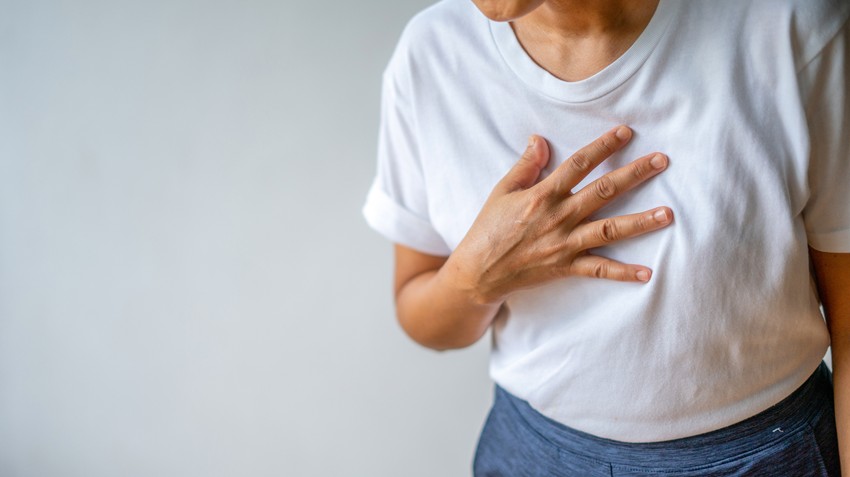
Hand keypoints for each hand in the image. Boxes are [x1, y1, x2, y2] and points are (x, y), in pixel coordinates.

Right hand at [447, 125, 672, 304]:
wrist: (478, 272)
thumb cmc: (488, 229)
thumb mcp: (502, 191)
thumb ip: (525, 166)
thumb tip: (539, 139)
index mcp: (543, 195)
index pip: (579, 164)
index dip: (603, 147)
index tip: (626, 132)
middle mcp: (558, 217)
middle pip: (603, 191)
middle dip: (634, 174)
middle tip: (661, 161)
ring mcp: (564, 243)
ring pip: (609, 230)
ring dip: (640, 222)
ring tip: (668, 214)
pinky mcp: (565, 266)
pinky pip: (599, 269)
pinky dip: (623, 273)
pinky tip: (647, 273)